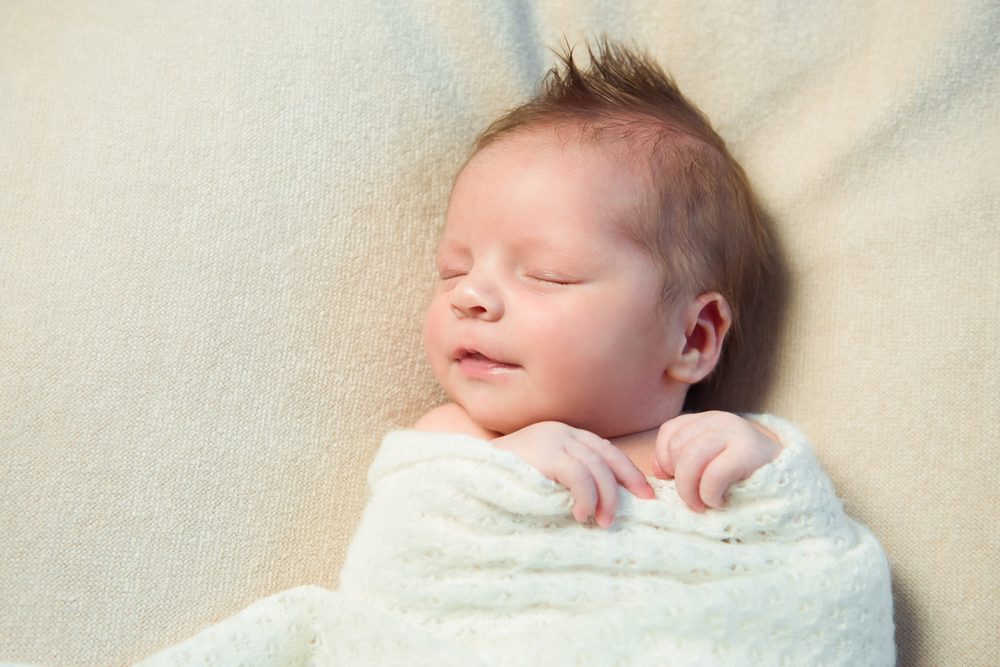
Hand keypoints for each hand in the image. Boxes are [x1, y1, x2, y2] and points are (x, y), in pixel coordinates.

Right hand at [493, 422, 653, 527]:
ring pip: (597, 468)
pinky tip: (582, 514)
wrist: (470, 472)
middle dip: (627, 483)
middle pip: (607, 455)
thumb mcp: (542, 474)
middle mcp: (562, 432)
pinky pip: (580, 476)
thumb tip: (600, 501)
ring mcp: (554, 440)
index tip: (645, 493)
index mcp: (563, 434)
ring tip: (603, 522)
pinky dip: (587, 498)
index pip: (605, 449)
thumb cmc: (504, 481)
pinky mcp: (547, 454)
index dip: (628, 471)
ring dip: (606, 498)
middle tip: (637, 508)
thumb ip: (566, 476)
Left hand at [652, 411, 781, 511]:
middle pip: (677, 447)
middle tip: (693, 500)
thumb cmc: (744, 475)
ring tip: (702, 504)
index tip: (679, 481)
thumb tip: (655, 468)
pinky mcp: (749, 450)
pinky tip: (718, 501)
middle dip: (679, 480)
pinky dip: (709, 493)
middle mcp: (719, 419)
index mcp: (706, 420)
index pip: (669, 433)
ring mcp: (735, 431)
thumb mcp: (710, 464)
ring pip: (690, 458)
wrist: (792, 480)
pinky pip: (714, 473)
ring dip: (690, 490)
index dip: (666, 461)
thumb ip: (682, 462)